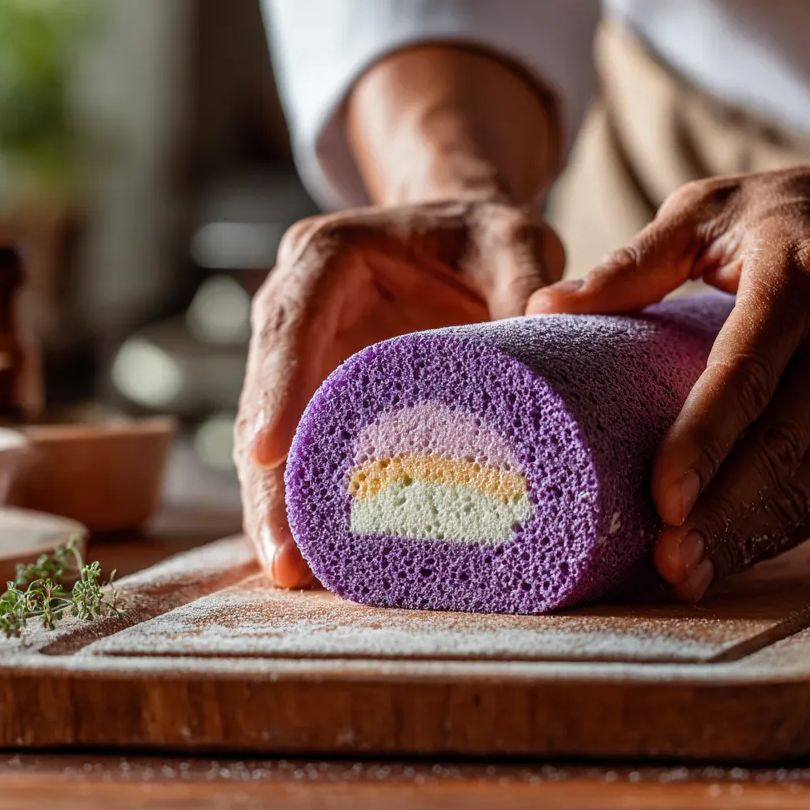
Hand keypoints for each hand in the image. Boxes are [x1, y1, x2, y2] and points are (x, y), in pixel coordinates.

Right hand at [236, 201, 564, 585]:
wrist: (465, 242)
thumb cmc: (484, 238)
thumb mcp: (514, 240)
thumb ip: (526, 277)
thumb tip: (542, 328)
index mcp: (331, 256)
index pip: (291, 319)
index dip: (277, 383)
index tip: (267, 450)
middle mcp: (299, 304)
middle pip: (267, 390)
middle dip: (270, 474)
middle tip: (285, 552)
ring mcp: (304, 354)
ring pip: (272, 432)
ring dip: (280, 501)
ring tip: (295, 571)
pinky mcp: (320, 392)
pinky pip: (301, 447)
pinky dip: (306, 498)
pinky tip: (316, 553)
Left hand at [529, 140, 809, 600]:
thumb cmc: (798, 216)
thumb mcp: (713, 210)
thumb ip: (634, 263)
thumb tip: (543, 307)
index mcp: (803, 280)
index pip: (749, 374)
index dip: (704, 441)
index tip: (660, 497)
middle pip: (781, 445)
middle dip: (721, 512)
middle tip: (661, 561)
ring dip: (747, 536)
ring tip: (682, 574)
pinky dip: (780, 532)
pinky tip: (729, 556)